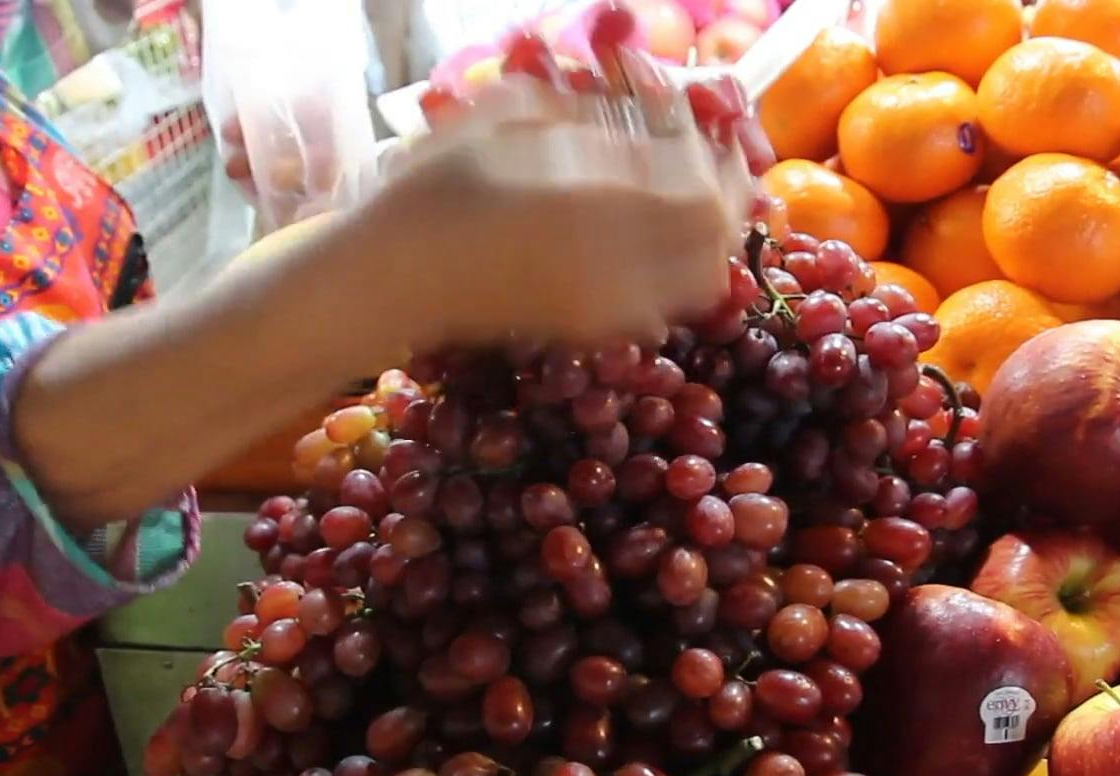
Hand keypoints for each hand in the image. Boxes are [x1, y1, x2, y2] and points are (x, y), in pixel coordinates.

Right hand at [364, 78, 741, 347]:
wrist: (393, 276)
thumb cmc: (436, 185)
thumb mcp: (508, 118)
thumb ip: (585, 111)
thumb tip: (641, 102)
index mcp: (592, 197)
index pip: (701, 181)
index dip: (714, 149)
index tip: (698, 120)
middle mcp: (614, 257)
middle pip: (718, 233)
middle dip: (726, 191)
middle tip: (711, 160)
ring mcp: (606, 302)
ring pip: (702, 276)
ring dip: (709, 235)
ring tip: (687, 201)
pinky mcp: (591, 329)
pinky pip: (665, 306)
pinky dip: (676, 273)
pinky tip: (648, 242)